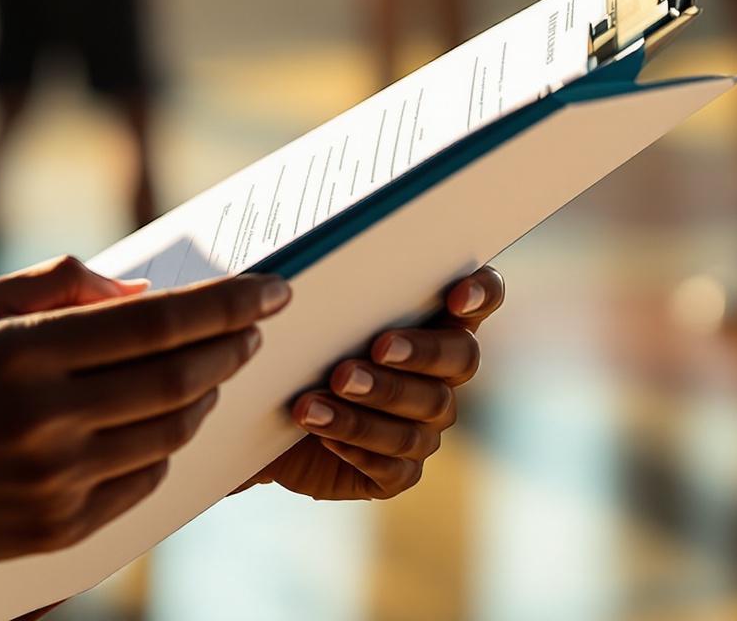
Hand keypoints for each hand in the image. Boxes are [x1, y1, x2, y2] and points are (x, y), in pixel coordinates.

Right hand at [0, 257, 290, 578]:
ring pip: (170, 432)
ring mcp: (57, 482)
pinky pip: (144, 481)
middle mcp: (47, 419)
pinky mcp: (61, 531)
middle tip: (256, 324)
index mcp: (24, 353)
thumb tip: (138, 291)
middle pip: (177, 379)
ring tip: (216, 367)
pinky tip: (168, 420)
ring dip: (207, 395)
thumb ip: (53, 286)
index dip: (222, 303)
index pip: (153, 322)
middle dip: (231, 346)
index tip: (269, 287)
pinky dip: (168, 444)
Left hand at [251, 265, 503, 503]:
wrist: (255, 410)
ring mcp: (423, 425)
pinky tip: (322, 434)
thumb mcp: (298, 304)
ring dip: (366, 410)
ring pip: (419, 421)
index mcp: (426, 317)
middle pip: (461, 358)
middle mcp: (438, 373)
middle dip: (421, 352)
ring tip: (312, 401)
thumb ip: (320, 281)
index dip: (481, 294)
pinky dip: (357, 447)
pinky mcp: (397, 470)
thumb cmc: (285, 340)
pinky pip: (394, 466)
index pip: (479, 297)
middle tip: (377, 348)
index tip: (456, 294)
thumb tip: (300, 264)